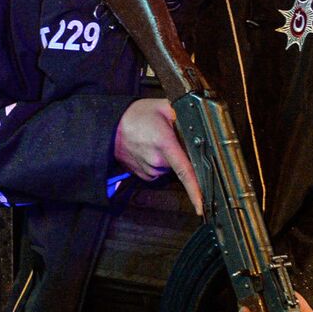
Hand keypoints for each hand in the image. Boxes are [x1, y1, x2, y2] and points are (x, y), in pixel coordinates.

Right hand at [113, 99, 202, 213]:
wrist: (111, 126)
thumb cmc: (136, 116)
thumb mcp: (164, 106)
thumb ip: (184, 113)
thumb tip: (201, 121)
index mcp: (164, 143)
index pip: (184, 171)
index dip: (195, 190)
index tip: (202, 205)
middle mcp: (156, 160)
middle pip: (182, 164)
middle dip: (182, 153)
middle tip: (169, 136)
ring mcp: (149, 169)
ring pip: (171, 168)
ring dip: (169, 157)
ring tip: (156, 141)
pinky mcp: (144, 175)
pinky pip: (161, 171)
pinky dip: (160, 162)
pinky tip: (151, 149)